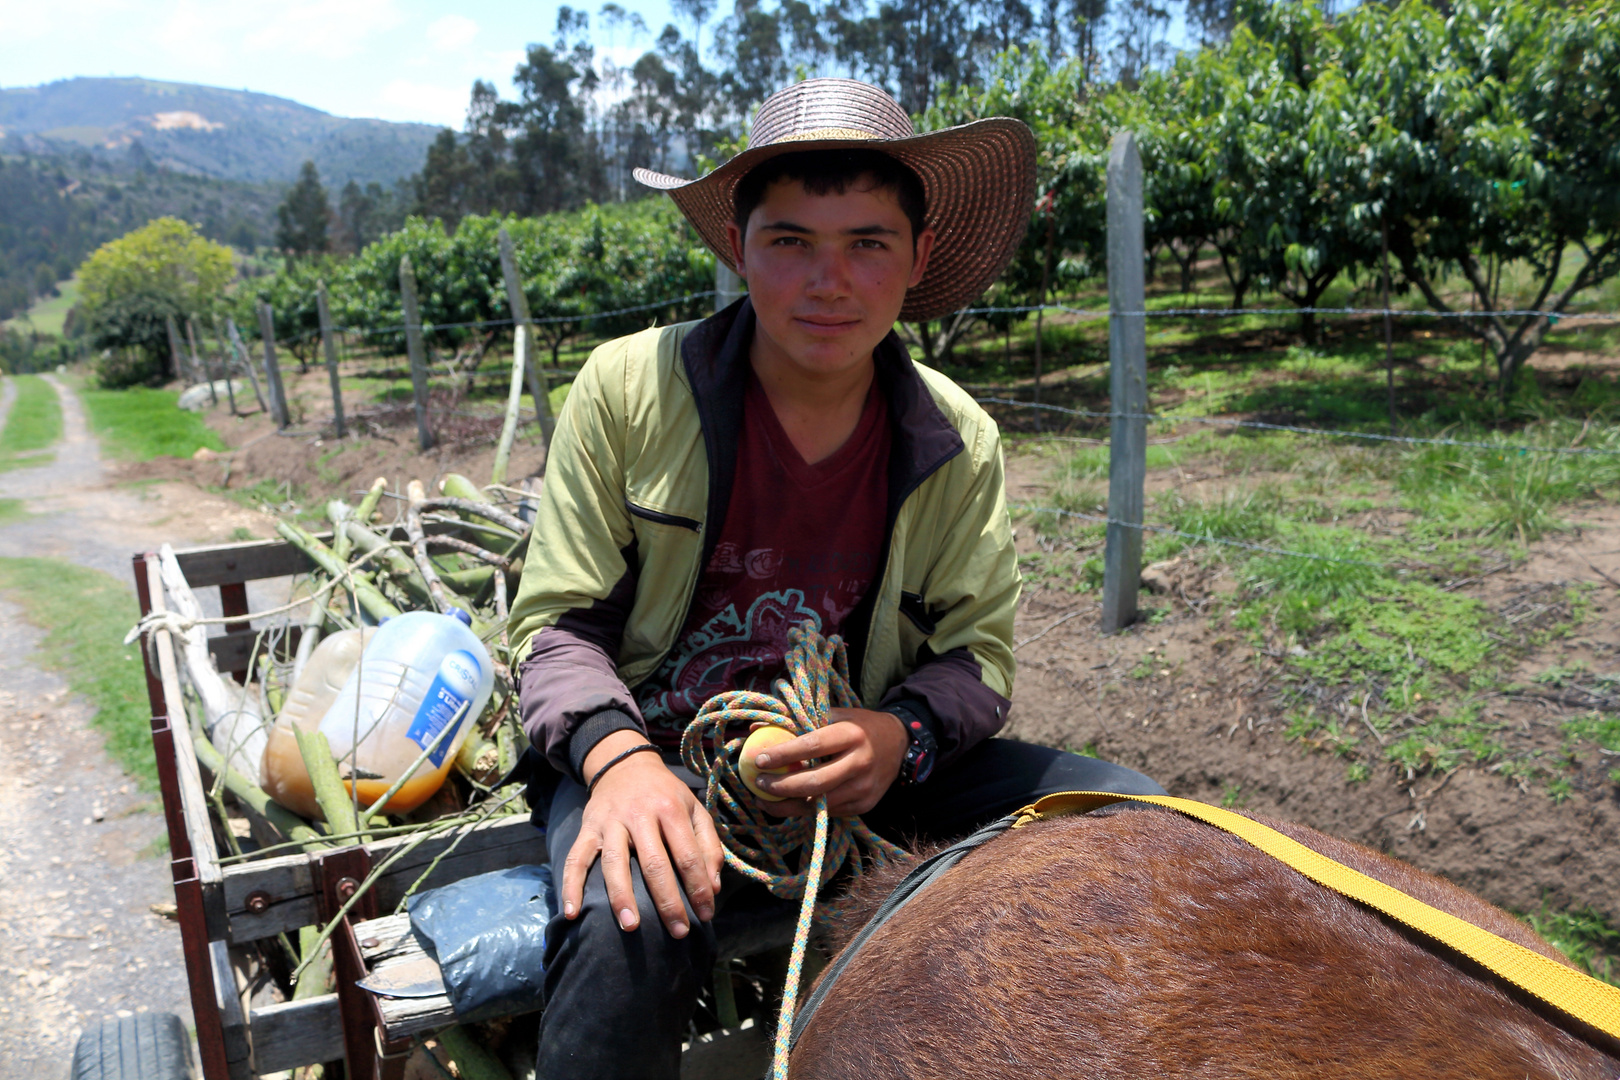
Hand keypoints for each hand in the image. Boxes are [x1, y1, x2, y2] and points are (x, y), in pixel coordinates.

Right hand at [561, 730, 724, 938]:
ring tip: (631, 927)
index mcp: (671, 810)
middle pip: (654, 863)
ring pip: (614, 863)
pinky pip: (576, 858)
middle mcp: (639, 815)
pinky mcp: (587, 828)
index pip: (688, 855)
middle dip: (667, 902)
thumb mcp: (695, 810)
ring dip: (622, 897)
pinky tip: (573, 913)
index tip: (706, 914)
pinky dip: (571, 886)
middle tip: (679, 932)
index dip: (699, 887)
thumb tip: (714, 887)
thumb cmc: (666, 795)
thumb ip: (709, 846)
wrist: (626, 766)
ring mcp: (610, 822)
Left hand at [752, 708, 907, 817]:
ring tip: (765, 800)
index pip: (812, 745)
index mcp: (852, 734)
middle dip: (781, 787)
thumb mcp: (835, 714)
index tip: (759, 760)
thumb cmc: (860, 726)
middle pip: (814, 782)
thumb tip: (757, 727)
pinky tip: (789, 804)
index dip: (783, 754)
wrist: (900, 743)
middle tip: (759, 784)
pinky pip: (829, 811)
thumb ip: (799, 720)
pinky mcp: (865, 805)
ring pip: (819, 804)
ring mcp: (864, 788)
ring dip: (787, 806)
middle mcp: (860, 763)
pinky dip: (806, 809)